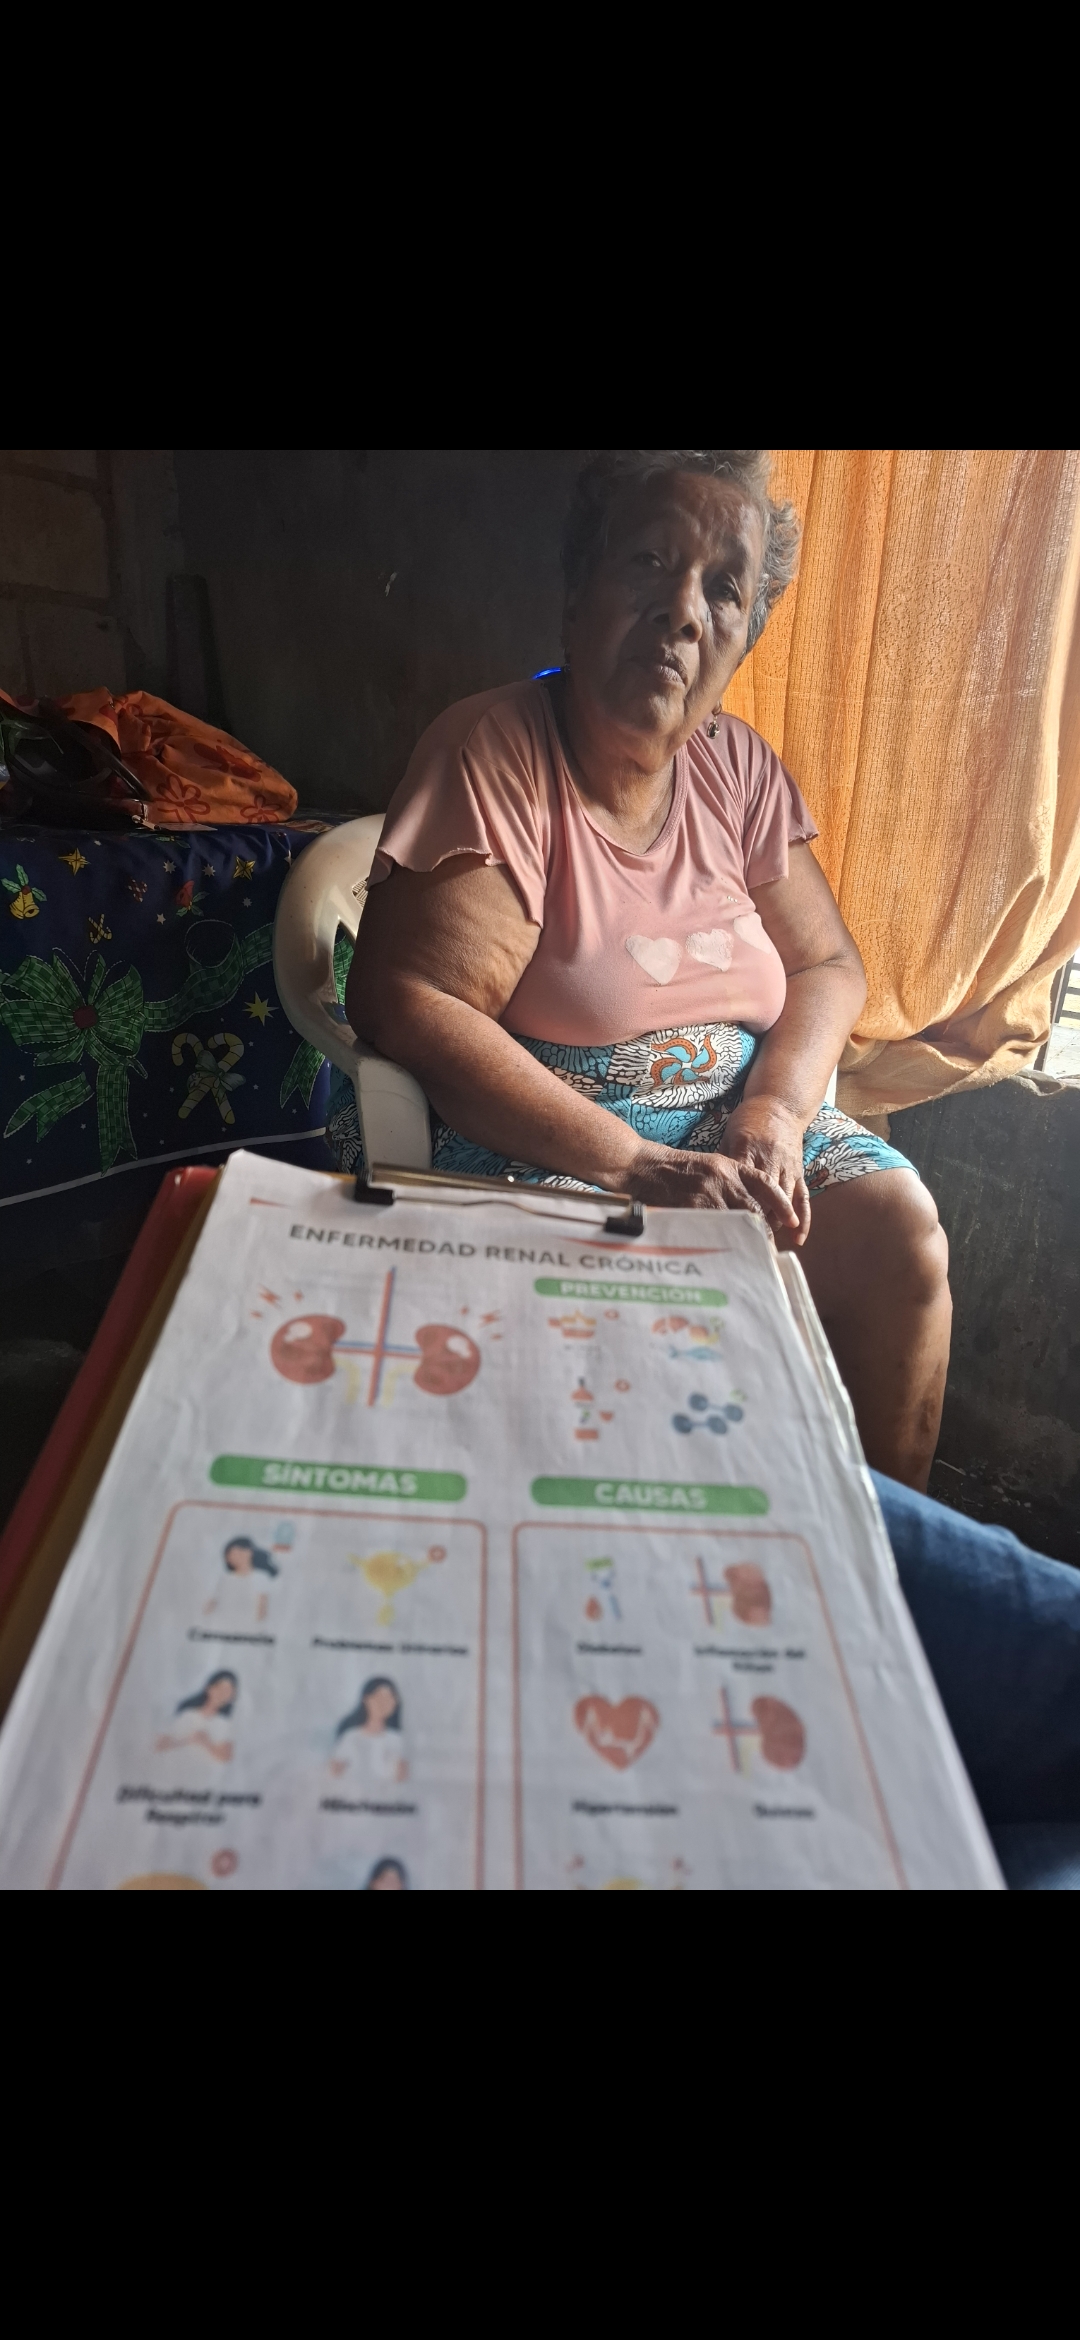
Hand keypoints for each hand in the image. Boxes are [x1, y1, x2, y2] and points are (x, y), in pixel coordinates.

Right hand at [625, 1139, 794, 1237]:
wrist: (642, 1165)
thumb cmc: (675, 1169)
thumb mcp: (709, 1167)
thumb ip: (729, 1184)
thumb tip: (750, 1212)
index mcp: (729, 1166)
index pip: (764, 1185)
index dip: (781, 1204)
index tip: (793, 1221)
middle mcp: (723, 1177)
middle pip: (754, 1208)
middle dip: (763, 1230)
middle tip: (767, 1248)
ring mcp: (707, 1192)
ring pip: (736, 1220)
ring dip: (744, 1238)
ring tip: (749, 1255)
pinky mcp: (691, 1206)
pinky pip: (713, 1227)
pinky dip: (720, 1240)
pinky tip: (723, 1251)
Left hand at [718, 1098, 809, 1248]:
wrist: (779, 1105)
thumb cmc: (749, 1122)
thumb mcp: (729, 1137)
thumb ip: (722, 1163)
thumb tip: (705, 1188)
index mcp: (747, 1151)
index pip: (740, 1184)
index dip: (734, 1205)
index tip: (726, 1226)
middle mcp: (769, 1161)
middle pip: (763, 1197)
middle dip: (756, 1220)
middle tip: (745, 1242)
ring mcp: (787, 1167)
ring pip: (783, 1200)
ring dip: (775, 1223)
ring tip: (764, 1243)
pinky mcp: (799, 1172)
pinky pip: (803, 1198)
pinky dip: (802, 1218)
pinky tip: (797, 1238)